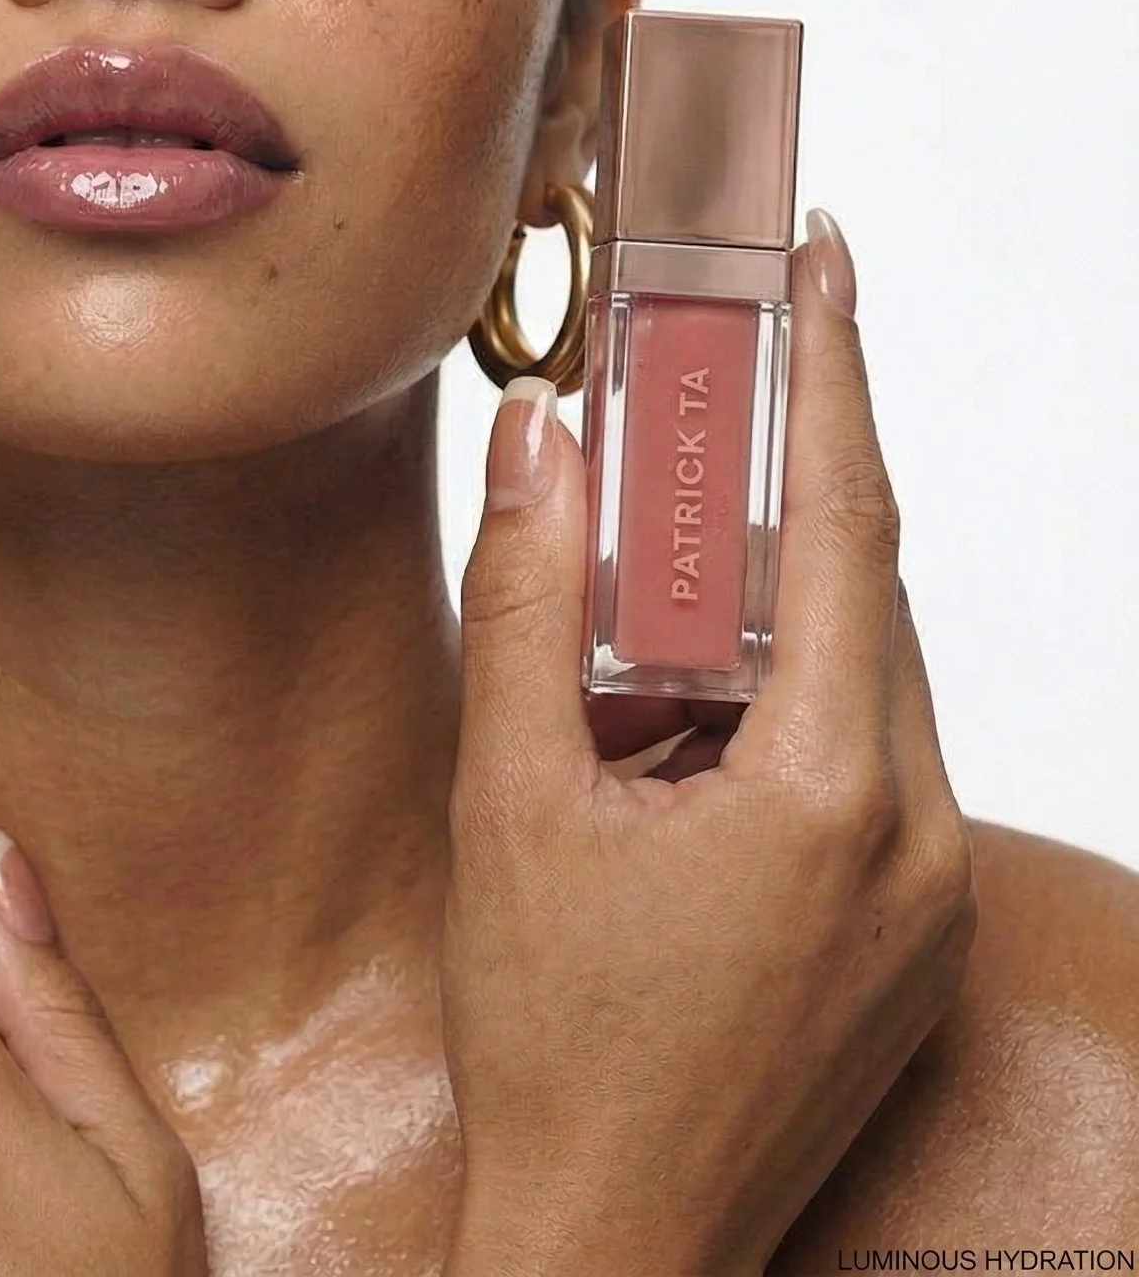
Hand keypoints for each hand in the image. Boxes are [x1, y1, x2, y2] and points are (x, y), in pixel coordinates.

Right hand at [440, 213, 976, 1276]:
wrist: (618, 1237)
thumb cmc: (559, 1045)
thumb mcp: (512, 800)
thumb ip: (525, 606)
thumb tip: (536, 449)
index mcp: (833, 789)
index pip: (848, 525)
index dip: (833, 375)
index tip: (823, 262)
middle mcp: (918, 833)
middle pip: (864, 593)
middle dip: (774, 490)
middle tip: (689, 410)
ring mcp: (929, 891)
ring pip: (866, 674)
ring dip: (764, 611)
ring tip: (643, 616)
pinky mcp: (911, 929)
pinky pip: (867, 756)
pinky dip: (783, 700)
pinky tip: (682, 729)